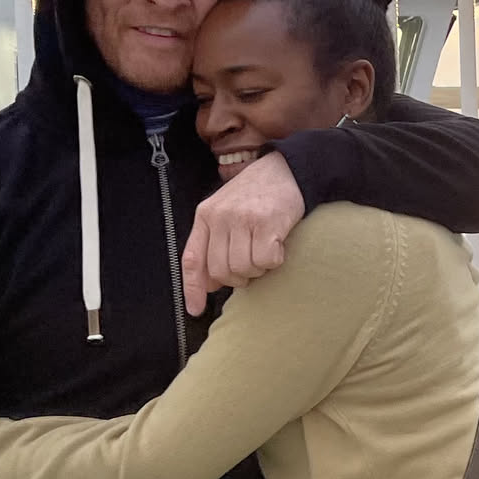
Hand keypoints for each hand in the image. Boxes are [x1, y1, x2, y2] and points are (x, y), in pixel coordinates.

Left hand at [183, 151, 304, 313]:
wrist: (286, 169)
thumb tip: (211, 283)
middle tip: (252, 263)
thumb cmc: (257, 195)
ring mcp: (242, 219)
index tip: (195, 309)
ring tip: (266, 250)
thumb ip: (215, 244)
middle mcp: (220, 216)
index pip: (193, 259)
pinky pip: (266, 261)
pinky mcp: (266, 222)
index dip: (193, 288)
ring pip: (244, 268)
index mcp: (206, 215)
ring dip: (258, 268)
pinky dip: (275, 260)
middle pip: (222, 271)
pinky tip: (278, 244)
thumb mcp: (226, 212)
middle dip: (239, 277)